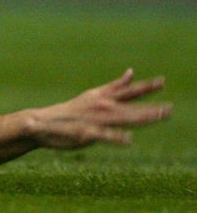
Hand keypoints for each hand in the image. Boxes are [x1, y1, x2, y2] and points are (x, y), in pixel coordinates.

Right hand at [26, 70, 171, 149]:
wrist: (42, 122)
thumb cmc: (72, 110)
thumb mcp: (94, 94)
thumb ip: (115, 86)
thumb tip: (131, 72)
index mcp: (103, 98)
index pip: (129, 91)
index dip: (146, 87)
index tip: (163, 82)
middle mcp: (101, 106)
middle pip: (130, 107)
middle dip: (150, 108)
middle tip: (169, 109)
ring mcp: (94, 120)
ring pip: (122, 119)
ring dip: (140, 118)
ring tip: (157, 118)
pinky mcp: (85, 133)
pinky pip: (104, 135)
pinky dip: (116, 137)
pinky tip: (128, 139)